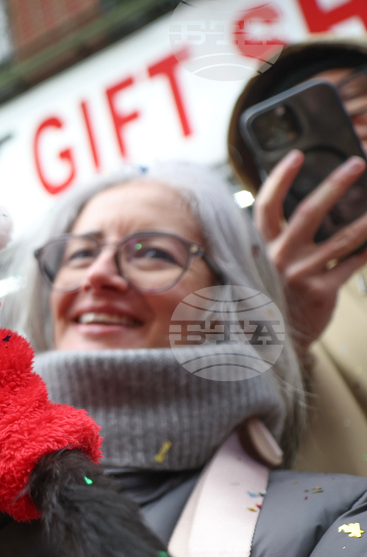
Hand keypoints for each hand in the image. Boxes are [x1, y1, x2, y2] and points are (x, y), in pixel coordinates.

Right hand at [254, 150, 366, 353]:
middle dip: (336, 184)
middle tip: (357, 163)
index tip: (297, 155)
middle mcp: (277, 257)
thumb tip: (303, 209)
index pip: (266, 206)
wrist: (269, 341)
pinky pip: (353, 264)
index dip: (280, 178)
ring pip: (341, 238)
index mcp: (258, 247)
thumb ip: (273, 240)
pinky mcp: (321, 291)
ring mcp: (299, 274)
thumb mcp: (260, 266)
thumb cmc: (269, 296)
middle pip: (309, 212)